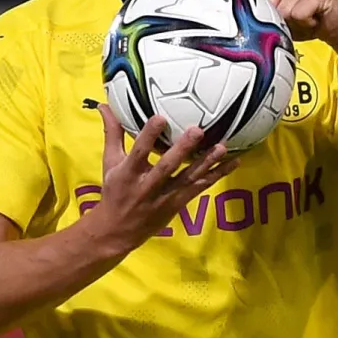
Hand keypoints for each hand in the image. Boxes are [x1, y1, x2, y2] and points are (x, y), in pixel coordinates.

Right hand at [92, 105, 238, 248]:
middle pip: (167, 167)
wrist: (118, 231)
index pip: (138, 152)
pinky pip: (200, 188)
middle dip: (182, 150)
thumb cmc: (115, 191)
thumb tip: (104, 105)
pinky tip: (233, 162)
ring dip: (206, 163)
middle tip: (197, 130)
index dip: (149, 136)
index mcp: (129, 173)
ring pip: (188, 179)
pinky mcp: (178, 204)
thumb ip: (113, 133)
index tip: (160, 117)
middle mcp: (147, 186)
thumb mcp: (110, 163)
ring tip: (222, 147)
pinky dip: (217, 175)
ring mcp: (165, 197)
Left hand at [244, 0, 337, 47]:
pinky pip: (299, 12)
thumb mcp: (275, 13)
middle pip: (266, 1)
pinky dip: (304, 23)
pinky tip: (313, 19)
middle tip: (289, 20)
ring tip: (302, 19)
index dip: (243, 2)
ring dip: (291, 22)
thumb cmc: (304, 20)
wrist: (337, 27)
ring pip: (282, 9)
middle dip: (274, 18)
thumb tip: (227, 10)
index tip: (238, 14)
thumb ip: (256, 7)